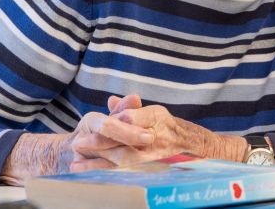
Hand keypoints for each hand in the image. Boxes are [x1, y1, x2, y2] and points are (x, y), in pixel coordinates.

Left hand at [69, 94, 246, 170]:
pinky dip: (107, 173)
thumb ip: (132, 109)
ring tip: (78, 163)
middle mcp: (158, 135)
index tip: (97, 122)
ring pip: (125, 158)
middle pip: (127, 140)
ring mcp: (156, 154)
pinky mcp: (151, 168)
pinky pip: (127, 171)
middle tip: (79, 144)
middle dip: (101, 143)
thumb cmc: (170, 129)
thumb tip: (112, 100)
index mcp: (157, 117)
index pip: (134, 118)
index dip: (116, 121)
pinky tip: (91, 174)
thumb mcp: (153, 113)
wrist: (197, 149)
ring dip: (99, 162)